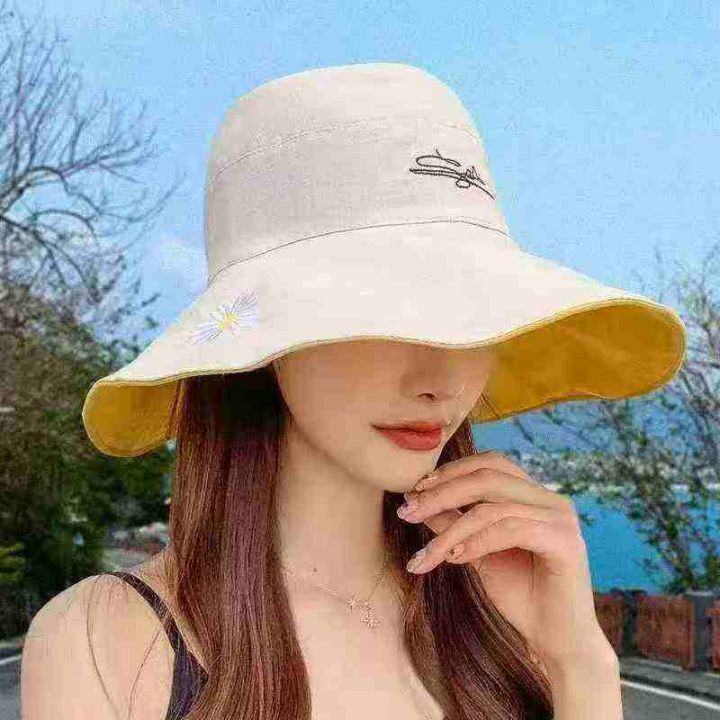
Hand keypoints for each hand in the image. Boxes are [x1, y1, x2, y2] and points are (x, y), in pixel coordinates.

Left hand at [398, 451, 612, 669]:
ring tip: (426, 553)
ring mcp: (560, 518)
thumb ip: (454, 523)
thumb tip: (417, 499)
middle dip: (442, 493)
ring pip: (493, 508)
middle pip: (488, 477)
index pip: (489, 464)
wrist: (555, 641)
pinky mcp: (565, 541)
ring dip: (451, 530)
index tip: (414, 492)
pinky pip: (510, 529)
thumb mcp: (476, 553)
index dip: (450, 472)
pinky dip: (476, 542)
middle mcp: (551, 499)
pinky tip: (454, 558)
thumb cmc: (520, 596)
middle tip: (408, 511)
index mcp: (534, 495)